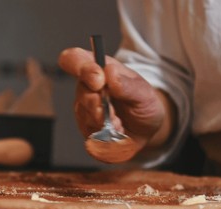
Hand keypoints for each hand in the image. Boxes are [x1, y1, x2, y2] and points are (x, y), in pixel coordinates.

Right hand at [58, 47, 172, 157]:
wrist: (146, 129)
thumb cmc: (143, 104)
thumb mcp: (144, 93)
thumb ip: (128, 85)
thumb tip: (110, 73)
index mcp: (98, 69)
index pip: (74, 59)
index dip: (81, 67)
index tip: (99, 80)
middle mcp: (87, 88)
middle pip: (82, 91)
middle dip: (100, 103)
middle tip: (115, 111)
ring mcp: (84, 110)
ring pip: (86, 116)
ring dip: (107, 122)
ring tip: (120, 123)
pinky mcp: (86, 130)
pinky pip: (91, 135)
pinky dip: (108, 137)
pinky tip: (117, 132)